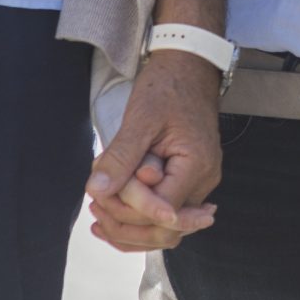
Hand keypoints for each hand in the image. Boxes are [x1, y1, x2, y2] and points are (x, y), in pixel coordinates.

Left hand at [87, 50, 222, 251]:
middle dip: (126, 226)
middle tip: (95, 208)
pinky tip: (110, 218)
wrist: (189, 69)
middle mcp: (204, 182)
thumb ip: (121, 157)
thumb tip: (97, 190)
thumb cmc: (167, 87)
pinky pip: (165, 214)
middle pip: (166, 230)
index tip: (100, 193)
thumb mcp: (140, 118)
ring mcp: (199, 185)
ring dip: (130, 228)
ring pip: (166, 229)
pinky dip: (139, 220)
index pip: (161, 210)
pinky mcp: (188, 183)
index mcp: (196, 166)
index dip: (128, 207)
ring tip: (98, 213)